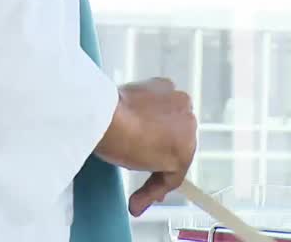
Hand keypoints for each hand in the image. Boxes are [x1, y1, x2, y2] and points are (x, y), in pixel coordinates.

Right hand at [94, 77, 196, 216]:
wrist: (107, 116)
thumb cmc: (104, 109)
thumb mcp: (120, 107)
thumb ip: (132, 118)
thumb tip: (130, 140)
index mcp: (165, 88)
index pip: (165, 118)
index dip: (155, 138)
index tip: (144, 151)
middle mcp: (181, 103)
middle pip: (173, 137)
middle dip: (158, 157)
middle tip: (143, 177)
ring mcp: (186, 128)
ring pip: (174, 158)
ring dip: (156, 178)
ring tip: (136, 198)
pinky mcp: (182, 152)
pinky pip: (171, 178)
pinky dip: (154, 191)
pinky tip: (137, 202)